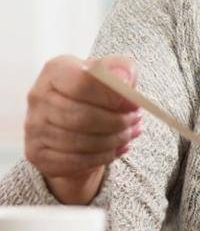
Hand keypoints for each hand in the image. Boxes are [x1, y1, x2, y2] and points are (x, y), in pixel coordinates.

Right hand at [24, 55, 142, 203]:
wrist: (74, 118)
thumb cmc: (95, 91)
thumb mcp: (111, 73)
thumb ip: (121, 70)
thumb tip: (125, 79)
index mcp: (56, 70)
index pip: (82, 83)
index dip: (112, 96)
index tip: (134, 103)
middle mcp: (38, 96)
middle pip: (82, 116)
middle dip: (116, 122)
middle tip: (134, 121)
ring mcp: (34, 126)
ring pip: (80, 142)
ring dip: (112, 140)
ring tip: (128, 133)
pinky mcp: (37, 153)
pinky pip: (74, 161)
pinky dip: (102, 157)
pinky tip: (116, 148)